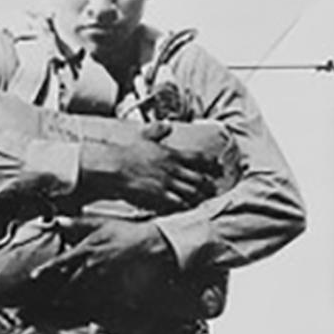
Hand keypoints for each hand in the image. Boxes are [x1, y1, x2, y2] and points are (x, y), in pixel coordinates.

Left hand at [30, 216, 177, 308]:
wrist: (153, 245)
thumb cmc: (126, 232)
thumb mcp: (100, 222)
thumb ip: (77, 223)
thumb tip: (57, 220)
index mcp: (86, 251)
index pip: (60, 263)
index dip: (46, 271)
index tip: (34, 277)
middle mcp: (92, 267)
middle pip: (69, 285)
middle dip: (59, 294)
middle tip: (49, 300)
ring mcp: (104, 281)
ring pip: (82, 295)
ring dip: (71, 301)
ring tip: (63, 305)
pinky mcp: (116, 290)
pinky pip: (99, 302)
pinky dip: (91, 306)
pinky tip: (87, 309)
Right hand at [81, 122, 209, 211]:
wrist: (114, 166)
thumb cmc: (127, 152)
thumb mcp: (143, 136)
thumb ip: (157, 130)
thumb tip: (166, 125)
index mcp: (171, 154)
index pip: (198, 157)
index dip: (211, 163)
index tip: (218, 166)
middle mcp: (173, 169)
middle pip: (199, 178)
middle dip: (209, 184)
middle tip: (215, 188)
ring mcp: (167, 183)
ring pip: (192, 192)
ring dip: (200, 196)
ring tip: (204, 199)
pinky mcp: (159, 196)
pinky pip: (178, 203)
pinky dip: (185, 206)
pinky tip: (187, 208)